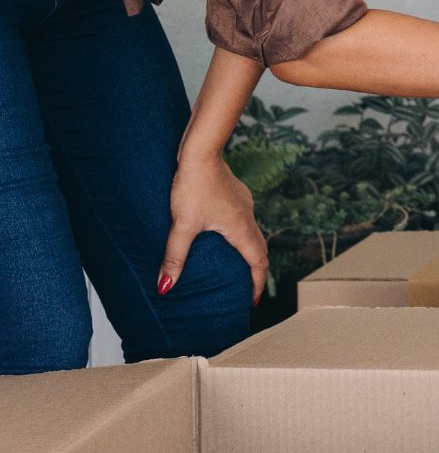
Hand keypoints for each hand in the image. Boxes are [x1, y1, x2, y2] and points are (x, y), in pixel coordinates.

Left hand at [159, 152, 268, 304]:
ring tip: (236, 266)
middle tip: (247, 288)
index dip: (256, 283)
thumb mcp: (183, 225)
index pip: (257, 261)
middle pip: (259, 248)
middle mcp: (247, 216)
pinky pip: (244, 221)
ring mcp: (243, 203)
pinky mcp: (236, 195)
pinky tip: (224, 235)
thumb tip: (165, 288)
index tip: (252, 300)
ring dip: (249, 252)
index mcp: (240, 227)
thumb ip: (175, 257)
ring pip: (252, 233)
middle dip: (255, 270)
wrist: (201, 152)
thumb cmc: (194, 186)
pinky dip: (241, 236)